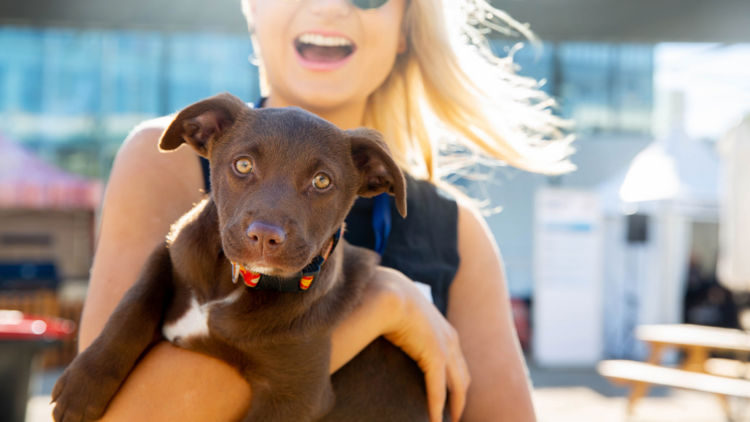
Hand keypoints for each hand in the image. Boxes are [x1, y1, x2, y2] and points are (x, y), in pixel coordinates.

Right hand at [376, 268, 470, 421]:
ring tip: (447, 421)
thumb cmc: (390, 301)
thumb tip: (391, 334)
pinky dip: (437, 406)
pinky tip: (434, 419)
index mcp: (445, 330)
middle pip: (463, 377)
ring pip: (457, 386)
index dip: (456, 381)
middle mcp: (451, 340)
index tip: (450, 397)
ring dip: (454, 407)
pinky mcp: (435, 356)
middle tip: (453, 416)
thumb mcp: (405, 315)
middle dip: (460, 398)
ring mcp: (445, 348)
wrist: (389, 293)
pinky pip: (438, 388)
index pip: (457, 363)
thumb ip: (405, 326)